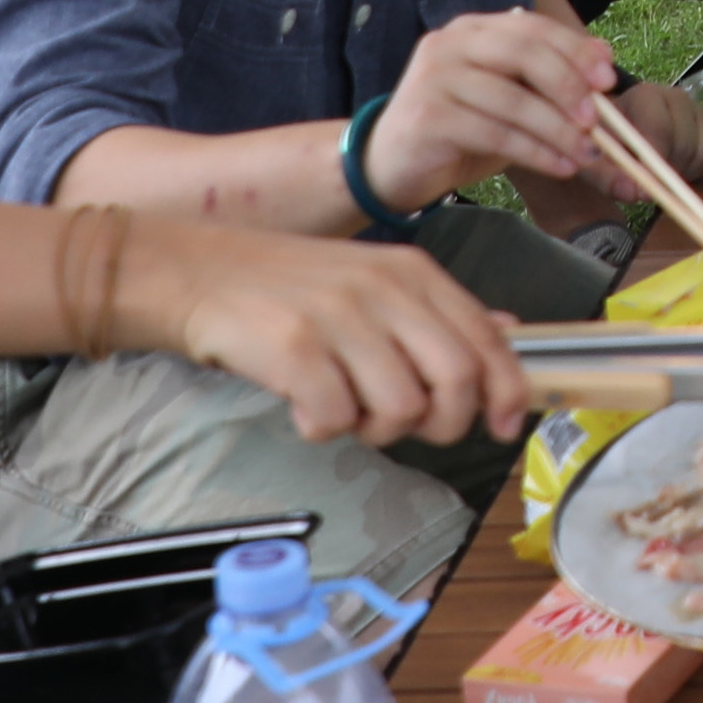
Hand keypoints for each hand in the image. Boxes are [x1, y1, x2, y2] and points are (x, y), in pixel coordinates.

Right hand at [161, 224, 544, 445]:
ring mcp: (339, 317)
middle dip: (446, 424)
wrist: (195, 271)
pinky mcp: (295, 348)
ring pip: (401, 408)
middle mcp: (383, 289)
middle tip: (410, 427)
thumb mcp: (372, 280)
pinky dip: (323, 429)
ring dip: (376, 430)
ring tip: (345, 409)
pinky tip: (304, 408)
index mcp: (412, 273)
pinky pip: (337, 419)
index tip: (504, 425)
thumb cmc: (287, 286)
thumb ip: (438, 311)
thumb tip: (508, 330)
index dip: (508, 391)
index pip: (487, 339)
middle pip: (457, 380)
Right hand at [364, 5, 620, 200]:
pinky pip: (494, 133)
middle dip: (568, 85)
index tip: (609, 77)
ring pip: (512, 99)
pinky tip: (560, 166)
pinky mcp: (428, 117)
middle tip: (598, 118)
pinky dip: (535, 151)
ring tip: (587, 153)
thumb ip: (550, 92)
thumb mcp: (509, 105)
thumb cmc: (459, 131)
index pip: (532, 27)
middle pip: (523, 53)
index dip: (574, 49)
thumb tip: (609, 87)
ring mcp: (435, 77)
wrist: (389, 164)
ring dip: (557, 129)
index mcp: (474, 29)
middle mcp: (451, 44)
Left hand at [617, 71, 702, 188]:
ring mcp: (702, 113)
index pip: (659, 126)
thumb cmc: (607, 144)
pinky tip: (683, 173)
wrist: (623, 133)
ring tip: (664, 177)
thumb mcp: (595, 160)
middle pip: (686, 143)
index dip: (655, 159)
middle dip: (669, 172)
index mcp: (645, 96)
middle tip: (653, 186)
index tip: (646, 186)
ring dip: (687, 175)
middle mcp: (678, 98)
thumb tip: (639, 192)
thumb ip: (609, 177)